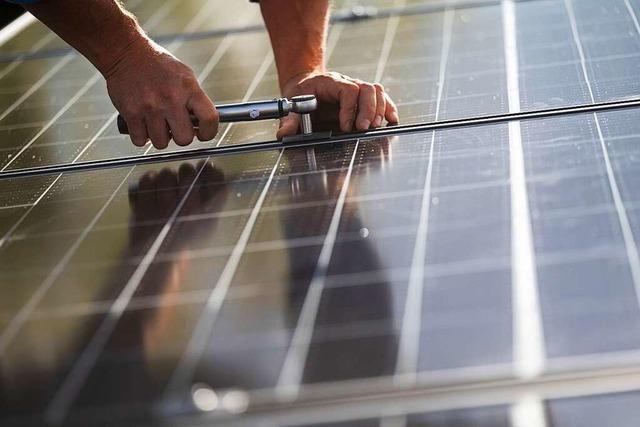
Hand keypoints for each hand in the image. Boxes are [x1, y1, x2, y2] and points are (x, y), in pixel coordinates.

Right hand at [105, 39, 218, 148]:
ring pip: (161, 143)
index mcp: (189, 88)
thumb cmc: (157, 64)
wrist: (125, 52)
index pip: (209, 119)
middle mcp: (171, 99)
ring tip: (157, 122)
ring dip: (160, 137)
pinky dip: (141, 136)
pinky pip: (140, 141)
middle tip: (175, 127)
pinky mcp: (131, 113)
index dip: (209, 132)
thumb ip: (194, 98)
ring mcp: (150, 107)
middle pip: (184, 139)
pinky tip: (143, 123)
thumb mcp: (185, 75)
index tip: (203, 134)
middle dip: (181, 137)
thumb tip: (202, 123)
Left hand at [277, 71, 399, 138]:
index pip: (348, 90)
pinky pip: (382, 98)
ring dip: (379, 109)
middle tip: (362, 129)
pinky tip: (392, 120)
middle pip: (367, 89)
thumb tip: (284, 134)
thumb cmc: (299, 94)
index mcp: (330, 83)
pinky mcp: (363, 99)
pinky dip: (389, 108)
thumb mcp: (291, 104)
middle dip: (367, 111)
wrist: (305, 84)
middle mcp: (347, 83)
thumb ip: (289, 119)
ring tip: (374, 127)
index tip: (346, 127)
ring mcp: (357, 89)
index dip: (350, 108)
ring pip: (377, 91)